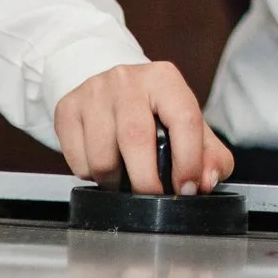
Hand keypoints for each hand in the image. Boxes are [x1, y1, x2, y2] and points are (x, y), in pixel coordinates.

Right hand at [53, 61, 233, 194]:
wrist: (111, 87)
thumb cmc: (154, 110)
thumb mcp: (188, 123)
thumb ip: (209, 154)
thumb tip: (206, 181)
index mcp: (165, 79)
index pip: (184, 120)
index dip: (188, 161)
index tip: (188, 189)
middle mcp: (127, 80)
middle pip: (135, 140)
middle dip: (147, 181)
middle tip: (154, 198)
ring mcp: (93, 92)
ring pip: (101, 157)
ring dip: (115, 182)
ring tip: (125, 178)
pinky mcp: (67, 108)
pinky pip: (77, 160)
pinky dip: (92, 175)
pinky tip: (104, 164)